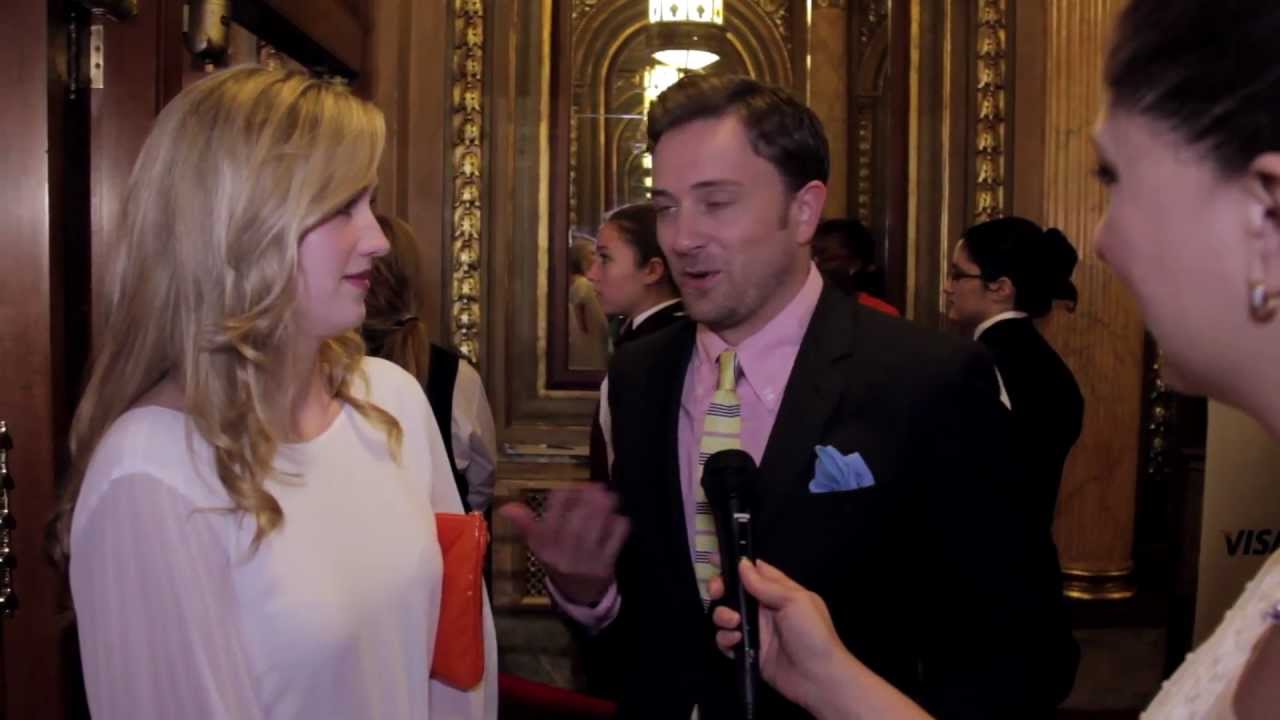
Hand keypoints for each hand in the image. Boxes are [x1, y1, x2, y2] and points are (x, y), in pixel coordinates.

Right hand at [499, 484, 628, 605]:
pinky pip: (616, 537)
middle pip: (578, 516)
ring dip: (606, 505)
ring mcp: (587, 558)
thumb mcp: (538, 546)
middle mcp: (564, 551)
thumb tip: (506, 506)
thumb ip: (525, 524)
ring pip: (599, 523)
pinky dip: (619, 524)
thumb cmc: (557, 562)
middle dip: (590, 496)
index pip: (552, 512)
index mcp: (545, 544)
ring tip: (607, 497)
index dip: (565, 493)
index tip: (572, 489)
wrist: (578, 596)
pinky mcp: (606, 564)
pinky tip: (615, 520)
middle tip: (595, 487)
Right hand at [710, 559, 850, 715]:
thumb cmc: (812, 633)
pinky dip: (725, 638)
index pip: (755, 571)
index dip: (736, 564)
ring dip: (722, 615)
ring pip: (725, 615)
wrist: (818, 678)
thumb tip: (742, 563)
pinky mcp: (748, 651)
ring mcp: (755, 630)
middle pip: (734, 592)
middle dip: (720, 589)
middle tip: (717, 592)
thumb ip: (766, 584)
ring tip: (733, 621)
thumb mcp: (795, 601)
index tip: (714, 557)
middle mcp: (764, 608)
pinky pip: (726, 640)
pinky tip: (736, 641)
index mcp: (780, 591)